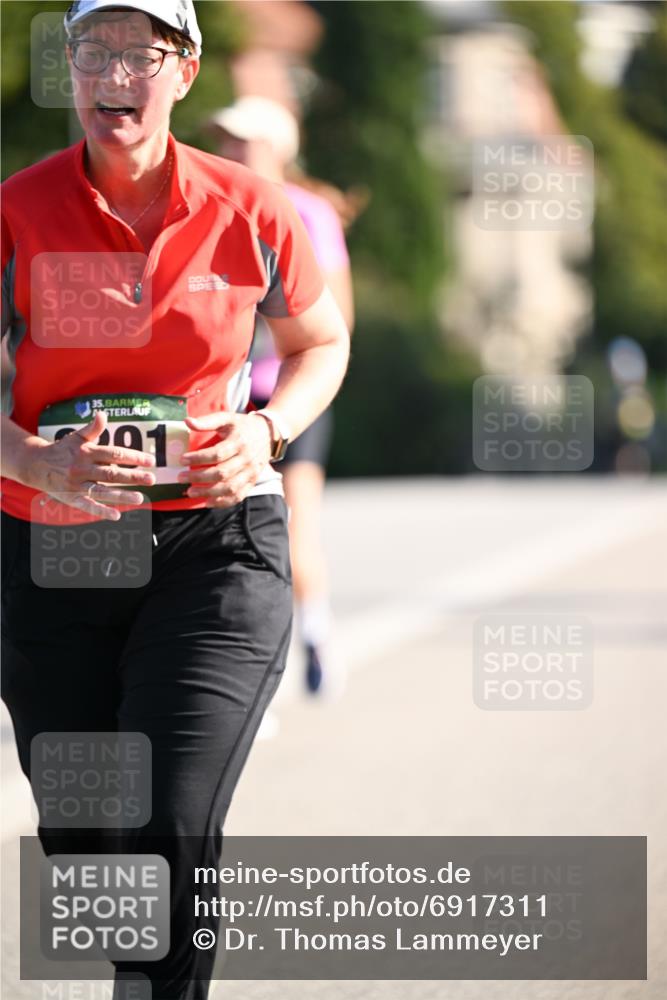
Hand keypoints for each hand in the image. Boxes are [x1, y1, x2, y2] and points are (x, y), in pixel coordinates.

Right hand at [25, 411, 155, 521]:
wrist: (36, 465)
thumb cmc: (62, 450)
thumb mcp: (76, 437)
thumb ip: (92, 428)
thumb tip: (103, 414)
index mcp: (86, 452)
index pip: (114, 454)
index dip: (133, 457)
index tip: (151, 460)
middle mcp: (82, 469)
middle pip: (111, 473)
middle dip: (133, 476)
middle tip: (152, 479)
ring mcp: (77, 485)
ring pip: (102, 491)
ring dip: (122, 495)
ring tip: (140, 498)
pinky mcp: (71, 498)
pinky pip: (88, 506)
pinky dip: (101, 511)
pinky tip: (117, 515)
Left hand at [180, 411, 272, 506]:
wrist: (268, 434)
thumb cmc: (242, 425)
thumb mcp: (227, 418)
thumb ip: (207, 421)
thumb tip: (187, 421)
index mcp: (240, 441)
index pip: (217, 453)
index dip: (198, 458)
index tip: (182, 460)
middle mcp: (247, 459)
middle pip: (222, 473)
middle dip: (199, 477)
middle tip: (181, 477)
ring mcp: (251, 472)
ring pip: (229, 487)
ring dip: (208, 492)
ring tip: (190, 492)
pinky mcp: (252, 482)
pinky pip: (238, 496)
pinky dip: (222, 502)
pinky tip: (207, 502)